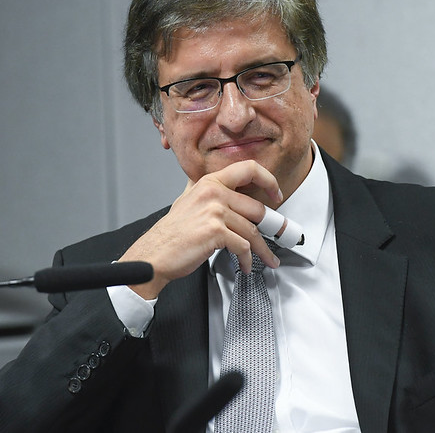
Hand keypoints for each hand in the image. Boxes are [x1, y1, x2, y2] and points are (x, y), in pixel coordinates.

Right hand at [120, 160, 282, 298]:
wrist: (155, 254)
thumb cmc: (172, 232)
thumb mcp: (187, 200)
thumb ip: (205, 190)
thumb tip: (223, 184)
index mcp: (210, 182)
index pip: (249, 168)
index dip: (269, 180)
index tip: (277, 193)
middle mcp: (214, 193)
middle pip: (256, 208)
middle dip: (271, 228)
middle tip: (279, 237)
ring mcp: (215, 211)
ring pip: (252, 231)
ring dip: (261, 250)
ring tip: (266, 259)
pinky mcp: (215, 231)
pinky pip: (243, 246)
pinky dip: (247, 259)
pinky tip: (245, 265)